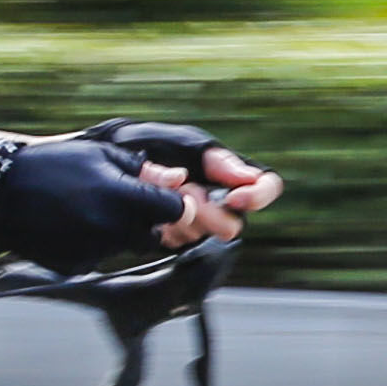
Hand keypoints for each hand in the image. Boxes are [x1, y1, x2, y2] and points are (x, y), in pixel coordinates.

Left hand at [142, 146, 278, 248]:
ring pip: (205, 235)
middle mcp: (222, 202)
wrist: (118, 157)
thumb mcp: (187, 143)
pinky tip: (156, 210)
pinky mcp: (177, 237)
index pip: (268, 186)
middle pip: (234, 223)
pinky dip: (166, 226)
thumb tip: (248, 177)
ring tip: (165, 194)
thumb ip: (218, 160)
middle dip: (209, 212)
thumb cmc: (157, 144)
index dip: (257, 196)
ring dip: (183, 216)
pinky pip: (180, 242)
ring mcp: (200, 222)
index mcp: (234, 173)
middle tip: (186, 194)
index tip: (232, 197)